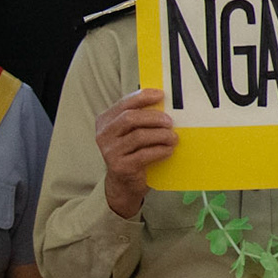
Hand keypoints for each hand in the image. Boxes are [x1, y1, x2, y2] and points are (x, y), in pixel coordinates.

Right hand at [95, 89, 177, 220]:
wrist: (124, 183)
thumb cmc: (132, 152)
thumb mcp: (132, 132)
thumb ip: (141, 118)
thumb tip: (165, 103)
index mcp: (105, 121)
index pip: (124, 103)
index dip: (143, 97)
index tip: (161, 95)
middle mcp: (104, 135)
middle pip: (130, 118)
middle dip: (154, 117)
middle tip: (170, 121)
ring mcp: (110, 151)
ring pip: (139, 136)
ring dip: (161, 135)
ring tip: (173, 137)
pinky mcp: (120, 166)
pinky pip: (144, 154)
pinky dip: (160, 150)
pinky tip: (168, 150)